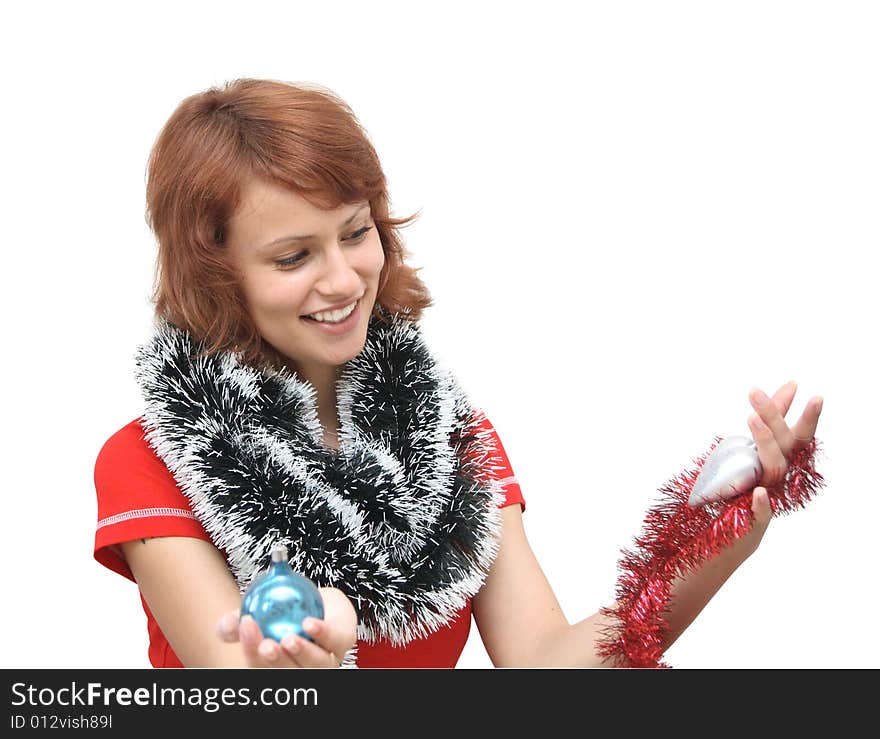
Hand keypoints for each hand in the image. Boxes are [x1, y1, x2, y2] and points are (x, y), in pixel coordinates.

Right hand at [217, 587, 357, 667]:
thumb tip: (227, 625)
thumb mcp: (259, 612)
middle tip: (266, 646)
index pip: (260, 666)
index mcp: (278, 664)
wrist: (319, 599)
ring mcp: (325, 657)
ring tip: (289, 639)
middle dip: (275, 661)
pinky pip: (335, 640)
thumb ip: (239, 618)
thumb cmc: (285, 612)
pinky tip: (310, 624)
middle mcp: (302, 667)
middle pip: (287, 672)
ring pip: (314, 665)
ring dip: (301, 653)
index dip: (251, 652)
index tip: (245, 627)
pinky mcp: (343, 640)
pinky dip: (322, 633)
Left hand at [746, 380, 823, 527]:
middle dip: (773, 416)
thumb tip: (790, 387)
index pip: (790, 430)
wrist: (736, 532)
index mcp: (779, 457)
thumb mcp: (756, 450)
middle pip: (783, 442)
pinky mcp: (756, 518)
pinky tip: (758, 493)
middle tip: (754, 392)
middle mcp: (778, 473)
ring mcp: (769, 494)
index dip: (788, 408)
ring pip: (774, 467)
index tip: (794, 384)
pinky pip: (762, 511)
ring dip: (764, 442)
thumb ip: (771, 421)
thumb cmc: (748, 486)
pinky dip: (761, 503)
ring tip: (751, 418)